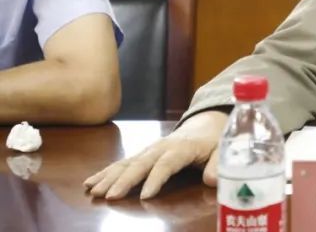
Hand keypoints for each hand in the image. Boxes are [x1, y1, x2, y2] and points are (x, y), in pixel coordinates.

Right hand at [83, 110, 227, 199]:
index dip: (157, 178)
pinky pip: (121, 163)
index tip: (146, 195)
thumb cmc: (212, 141)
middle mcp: (161, 147)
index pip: (167, 164)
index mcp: (182, 148)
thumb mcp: (221, 150)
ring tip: (93, 191)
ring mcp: (149, 150)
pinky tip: (89, 183)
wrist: (204, 125)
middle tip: (110, 196)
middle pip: (141, 164)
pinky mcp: (142, 154)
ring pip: (127, 163)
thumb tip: (212, 180)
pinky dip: (105, 172)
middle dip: (125, 180)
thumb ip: (216, 164)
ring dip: (109, 177)